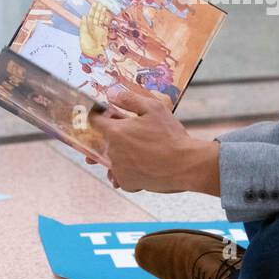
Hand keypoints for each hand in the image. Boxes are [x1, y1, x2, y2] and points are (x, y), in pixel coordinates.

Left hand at [88, 92, 214, 193]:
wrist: (185, 165)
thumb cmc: (170, 136)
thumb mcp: (154, 108)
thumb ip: (129, 100)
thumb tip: (112, 95)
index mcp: (115, 131)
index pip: (94, 121)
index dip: (98, 115)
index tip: (104, 113)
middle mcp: (112, 151)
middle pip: (104, 140)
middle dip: (115, 135)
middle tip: (134, 132)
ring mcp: (118, 169)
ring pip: (112, 159)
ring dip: (121, 154)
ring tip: (140, 151)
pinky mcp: (127, 183)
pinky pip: (121, 175)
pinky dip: (128, 171)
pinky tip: (142, 165)